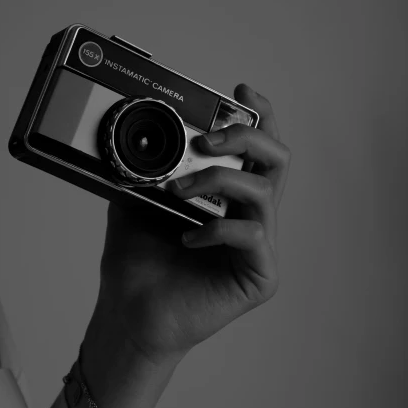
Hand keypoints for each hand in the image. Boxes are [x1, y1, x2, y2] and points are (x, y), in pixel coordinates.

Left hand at [87, 83, 290, 366]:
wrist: (129, 315)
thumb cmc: (138, 263)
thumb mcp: (137, 201)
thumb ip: (147, 169)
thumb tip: (137, 132)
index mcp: (230, 198)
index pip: (257, 150)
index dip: (258, 116)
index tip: (240, 92)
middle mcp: (250, 217)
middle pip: (277, 159)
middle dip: (245, 136)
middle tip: (207, 139)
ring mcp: (259, 248)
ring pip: (263, 191)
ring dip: (217, 180)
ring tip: (178, 190)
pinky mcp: (260, 276)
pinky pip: (252, 235)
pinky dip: (217, 229)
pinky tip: (187, 238)